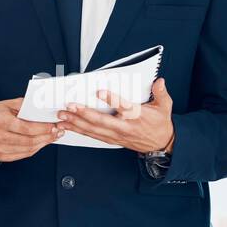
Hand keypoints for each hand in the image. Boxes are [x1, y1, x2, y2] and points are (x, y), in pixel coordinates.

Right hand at [0, 98, 63, 161]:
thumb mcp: (9, 104)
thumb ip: (26, 105)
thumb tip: (43, 108)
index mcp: (1, 121)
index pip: (26, 128)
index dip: (43, 128)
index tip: (54, 126)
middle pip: (29, 141)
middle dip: (47, 137)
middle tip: (57, 132)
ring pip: (28, 149)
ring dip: (43, 144)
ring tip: (52, 137)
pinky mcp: (1, 156)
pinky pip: (23, 154)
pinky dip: (35, 149)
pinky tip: (42, 142)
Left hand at [56, 78, 175, 153]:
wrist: (162, 144)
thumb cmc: (160, 124)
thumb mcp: (165, 106)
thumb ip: (161, 93)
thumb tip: (159, 81)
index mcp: (137, 116)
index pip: (124, 107)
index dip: (111, 99)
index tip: (100, 91)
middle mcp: (125, 127)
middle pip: (102, 121)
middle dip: (84, 114)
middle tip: (69, 106)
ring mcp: (117, 135)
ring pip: (94, 130)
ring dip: (76, 123)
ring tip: (62, 116)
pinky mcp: (111, 139)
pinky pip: (93, 135)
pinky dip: (79, 130)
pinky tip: (68, 126)